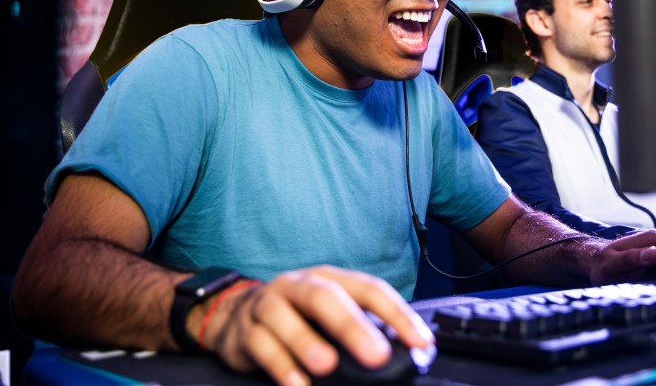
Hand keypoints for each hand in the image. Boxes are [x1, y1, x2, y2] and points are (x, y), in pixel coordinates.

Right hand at [202, 265, 433, 385]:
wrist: (235, 316)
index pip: (369, 289)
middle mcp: (298, 285)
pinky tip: (297, 384)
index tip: (420, 342)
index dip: (397, 314)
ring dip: (306, 341)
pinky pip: (261, 345)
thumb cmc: (297, 317)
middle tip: (377, 355)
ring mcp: (268, 304)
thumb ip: (361, 329)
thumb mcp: (328, 315)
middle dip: (352, 326)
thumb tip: (406, 354)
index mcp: (329, 279)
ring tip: (327, 365)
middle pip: (326, 297)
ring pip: (284, 317)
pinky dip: (280, 365)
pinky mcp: (245, 330)